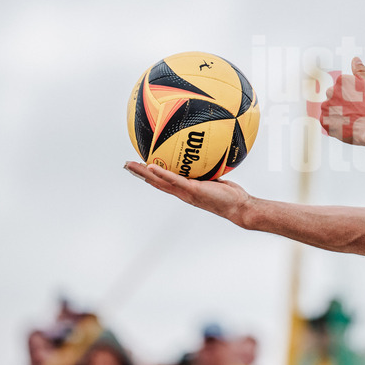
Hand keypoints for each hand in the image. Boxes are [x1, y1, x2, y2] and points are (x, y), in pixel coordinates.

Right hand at [124, 161, 250, 223]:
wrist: (238, 207)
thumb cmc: (229, 195)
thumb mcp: (215, 178)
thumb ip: (206, 171)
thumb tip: (205, 156)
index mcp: (185, 190)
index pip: (164, 182)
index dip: (151, 175)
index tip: (140, 166)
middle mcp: (182, 193)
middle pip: (156, 182)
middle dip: (140, 174)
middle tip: (127, 165)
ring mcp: (186, 192)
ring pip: (160, 182)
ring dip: (144, 173)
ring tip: (131, 164)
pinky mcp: (192, 189)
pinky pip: (174, 180)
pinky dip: (161, 173)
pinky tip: (150, 165)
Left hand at [319, 57, 364, 145]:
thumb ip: (360, 71)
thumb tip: (355, 59)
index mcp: (342, 81)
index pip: (344, 89)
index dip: (354, 99)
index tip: (361, 104)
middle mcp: (331, 91)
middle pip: (335, 98)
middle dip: (343, 105)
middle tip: (357, 113)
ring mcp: (326, 106)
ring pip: (331, 111)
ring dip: (339, 115)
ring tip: (352, 121)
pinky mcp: (324, 121)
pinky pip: (328, 123)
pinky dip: (336, 126)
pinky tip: (347, 127)